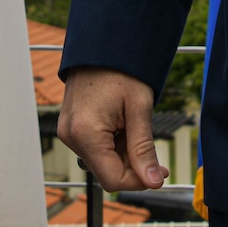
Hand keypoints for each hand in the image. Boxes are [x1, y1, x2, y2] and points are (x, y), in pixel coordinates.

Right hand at [57, 67, 168, 190]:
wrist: (102, 45)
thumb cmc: (121, 69)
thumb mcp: (139, 109)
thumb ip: (143, 148)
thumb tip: (152, 181)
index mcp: (86, 133)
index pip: (113, 179)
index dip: (139, 181)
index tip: (159, 172)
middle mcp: (71, 136)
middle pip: (106, 172)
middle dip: (132, 166)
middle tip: (155, 154)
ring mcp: (68, 132)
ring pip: (101, 162)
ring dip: (123, 155)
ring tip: (135, 128)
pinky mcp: (70, 127)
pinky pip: (94, 148)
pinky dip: (112, 145)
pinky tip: (122, 126)